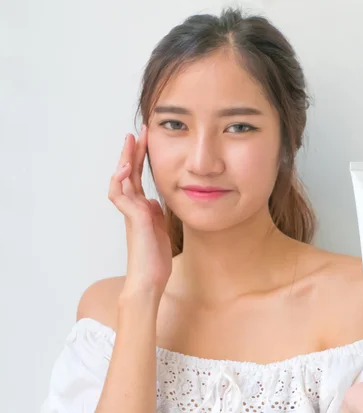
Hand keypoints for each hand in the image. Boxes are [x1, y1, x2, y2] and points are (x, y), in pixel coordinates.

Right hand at [108, 126, 171, 298]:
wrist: (149, 281)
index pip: (136, 178)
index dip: (139, 159)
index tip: (144, 141)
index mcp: (141, 209)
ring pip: (121, 182)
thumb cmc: (154, 259)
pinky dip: (120, 182)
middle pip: (127, 174)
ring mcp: (132, 214)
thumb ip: (154, 214)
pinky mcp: (134, 221)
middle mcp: (133, 208)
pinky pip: (121, 197)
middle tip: (136, 132)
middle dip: (131, 152)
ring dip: (124, 160)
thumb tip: (152, 201)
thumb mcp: (159, 229)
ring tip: (130, 141)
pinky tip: (124, 169)